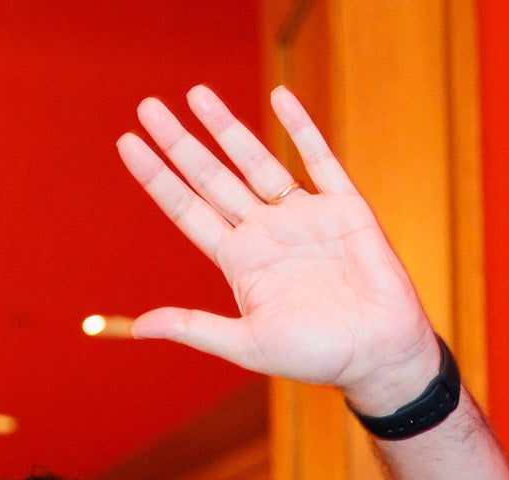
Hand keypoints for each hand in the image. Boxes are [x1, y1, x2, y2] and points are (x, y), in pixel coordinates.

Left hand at [118, 85, 440, 418]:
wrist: (380, 354)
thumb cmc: (316, 356)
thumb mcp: (248, 344)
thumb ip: (196, 327)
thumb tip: (140, 327)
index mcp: (241, 261)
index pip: (188, 210)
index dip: (158, 178)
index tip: (128, 144)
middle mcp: (266, 232)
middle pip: (212, 178)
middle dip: (180, 143)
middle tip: (148, 107)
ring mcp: (304, 216)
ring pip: (256, 161)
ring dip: (227, 127)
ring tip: (197, 94)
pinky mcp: (344, 208)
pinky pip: (320, 159)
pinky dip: (301, 128)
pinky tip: (280, 96)